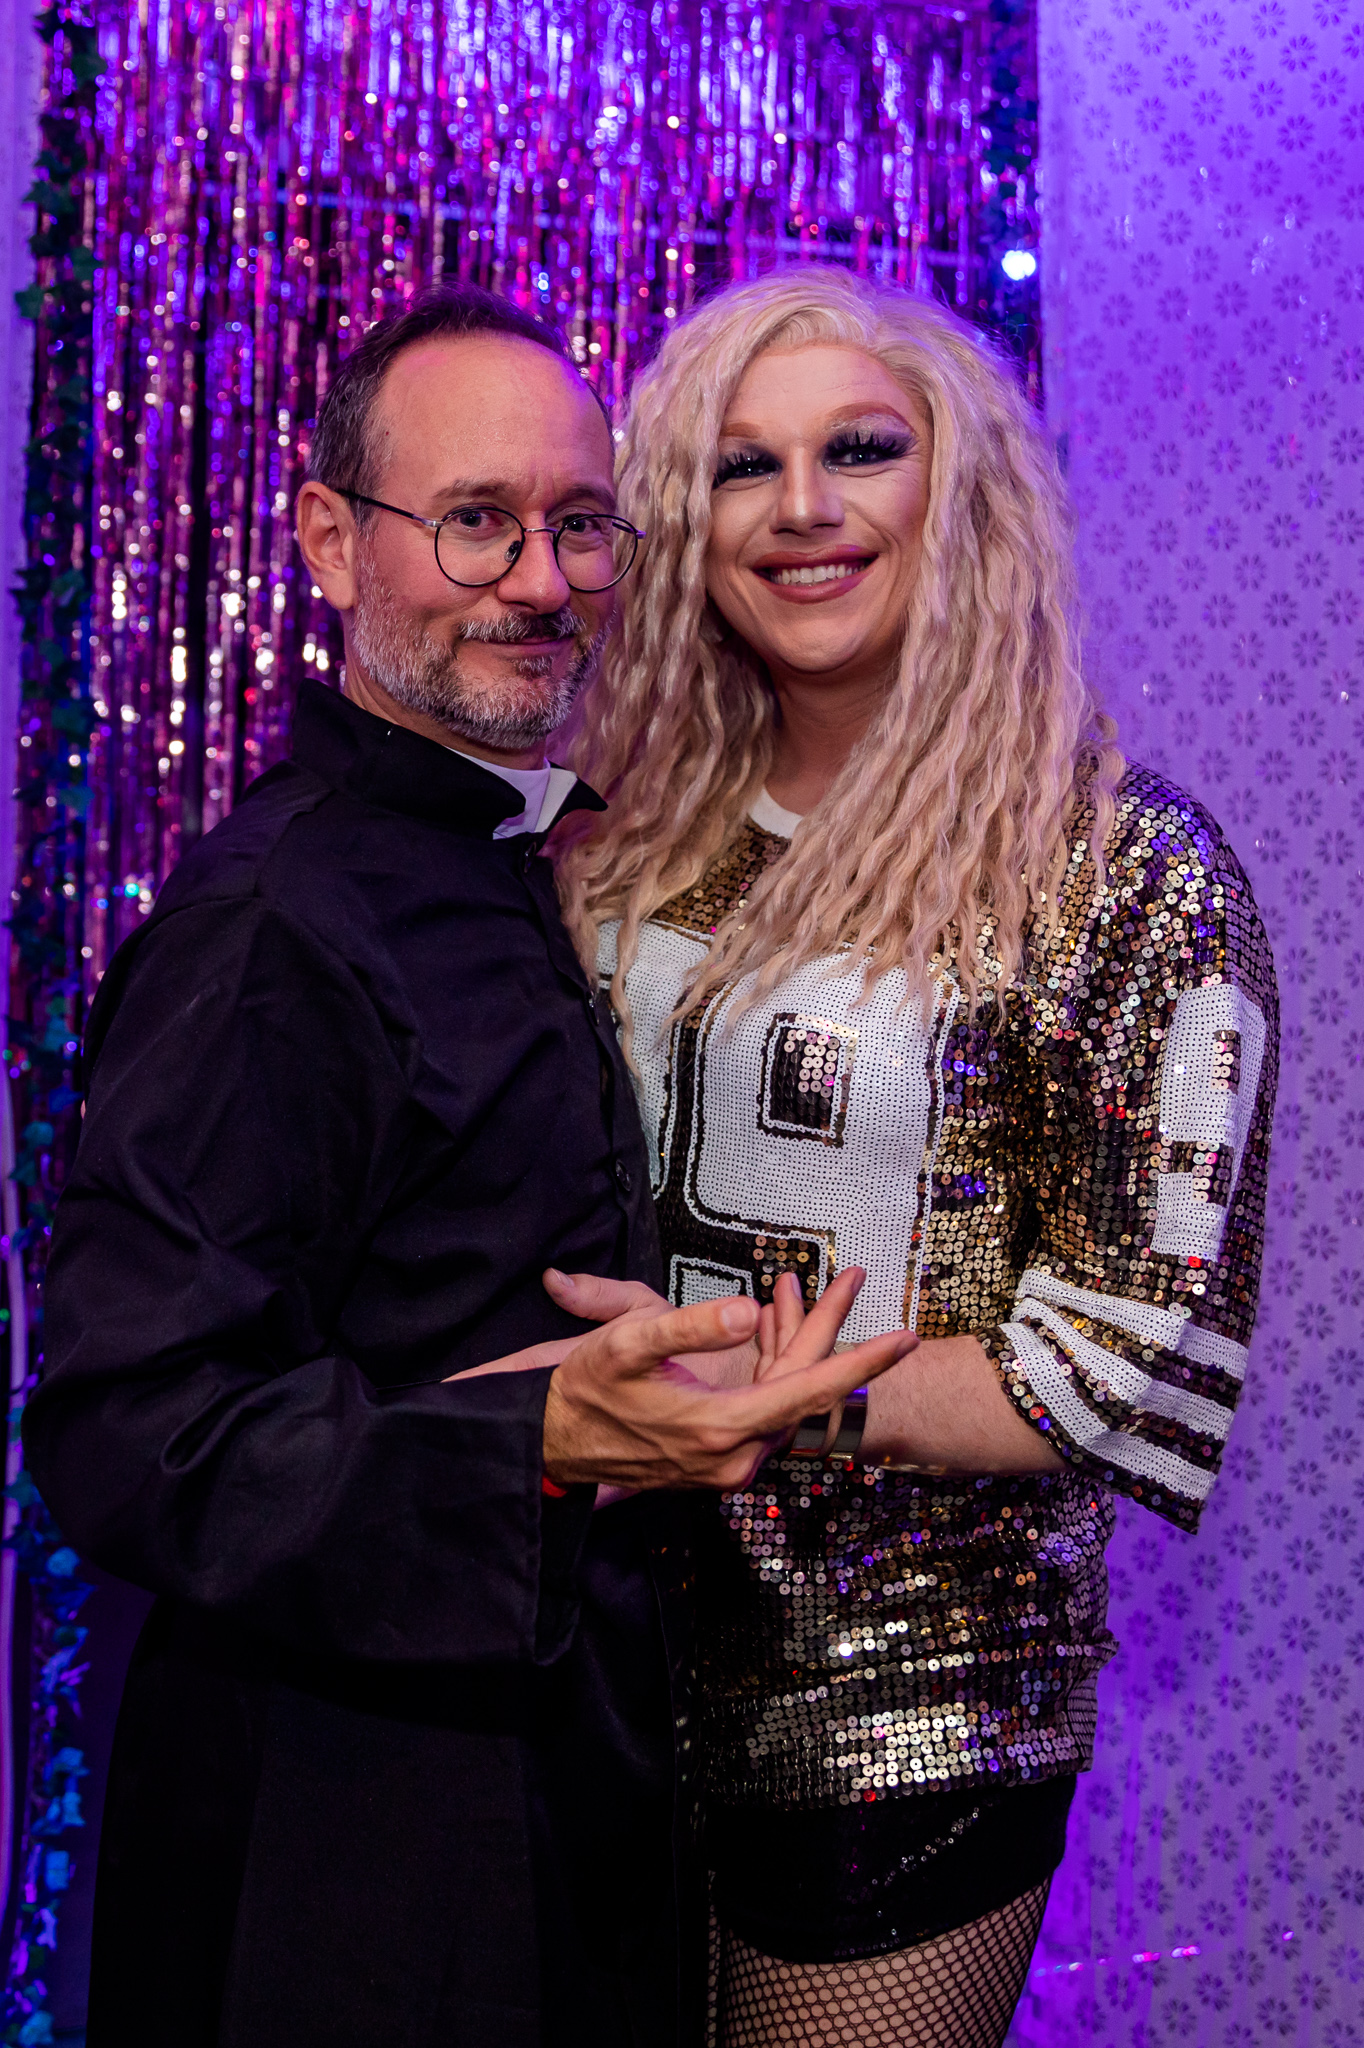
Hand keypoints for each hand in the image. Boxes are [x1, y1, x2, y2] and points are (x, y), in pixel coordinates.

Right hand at [540, 1284, 917, 1493]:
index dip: (860, 1363)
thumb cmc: (583, 1387)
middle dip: (826, 1330)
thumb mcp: (626, 1341)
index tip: (904, 1340)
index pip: (808, 1391)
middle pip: (800, 1387)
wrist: (547, 1441)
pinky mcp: (716, 1458)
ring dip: (793, 1341)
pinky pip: (761, 1405)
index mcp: (720, 1429)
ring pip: (782, 1395)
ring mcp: (726, 1463)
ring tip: (795, 1287)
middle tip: (853, 1280)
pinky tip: (767, 1319)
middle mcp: (733, 1457)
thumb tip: (747, 1311)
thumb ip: (690, 1325)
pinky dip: (770, 1361)